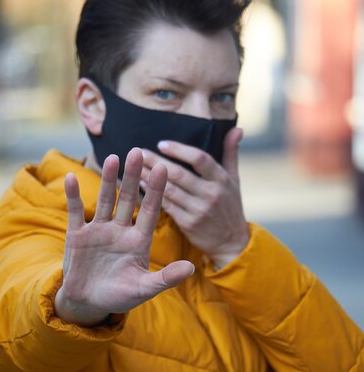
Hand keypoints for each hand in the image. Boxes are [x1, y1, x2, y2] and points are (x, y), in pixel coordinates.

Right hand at [55, 148, 194, 326]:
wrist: (88, 304)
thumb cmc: (120, 297)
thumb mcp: (144, 289)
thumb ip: (166, 278)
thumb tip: (192, 268)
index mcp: (139, 240)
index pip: (151, 211)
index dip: (156, 191)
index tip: (163, 168)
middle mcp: (120, 230)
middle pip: (128, 199)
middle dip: (133, 177)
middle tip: (138, 152)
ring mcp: (99, 230)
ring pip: (105, 200)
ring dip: (108, 180)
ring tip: (113, 158)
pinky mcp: (78, 234)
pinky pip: (75, 211)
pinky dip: (73, 196)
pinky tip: (71, 177)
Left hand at [140, 128, 248, 268]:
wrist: (232, 242)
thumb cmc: (230, 207)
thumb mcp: (235, 179)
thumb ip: (231, 153)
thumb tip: (237, 128)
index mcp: (222, 179)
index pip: (200, 159)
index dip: (179, 150)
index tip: (161, 144)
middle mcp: (211, 194)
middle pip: (178, 174)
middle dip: (155, 161)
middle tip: (138, 152)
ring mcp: (199, 210)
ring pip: (168, 190)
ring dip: (149, 177)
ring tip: (134, 167)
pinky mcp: (188, 224)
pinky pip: (166, 206)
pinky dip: (151, 195)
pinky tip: (140, 185)